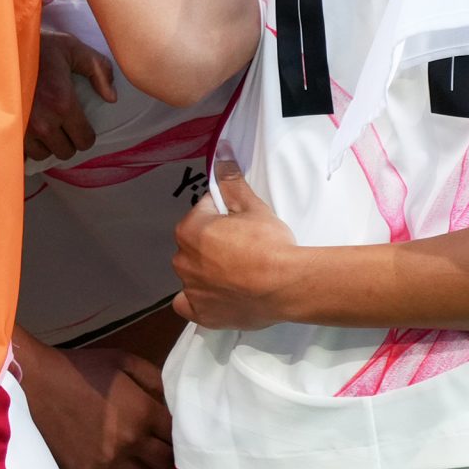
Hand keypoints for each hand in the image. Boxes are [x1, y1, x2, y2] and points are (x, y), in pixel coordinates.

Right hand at [8, 336, 173, 468]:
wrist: (41, 382)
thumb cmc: (85, 368)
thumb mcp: (126, 361)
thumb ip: (155, 379)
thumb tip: (173, 400)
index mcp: (143, 411)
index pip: (175, 433)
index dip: (178, 432)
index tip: (174, 432)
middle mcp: (130, 441)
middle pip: (164, 460)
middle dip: (168, 456)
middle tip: (164, 451)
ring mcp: (108, 461)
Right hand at [25, 31, 114, 162]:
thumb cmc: (38, 46)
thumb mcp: (73, 49)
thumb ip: (99, 70)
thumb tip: (112, 98)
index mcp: (63, 103)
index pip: (85, 140)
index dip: (87, 134)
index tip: (82, 125)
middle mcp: (43, 122)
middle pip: (65, 152)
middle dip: (68, 140)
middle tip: (64, 125)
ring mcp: (22, 129)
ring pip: (43, 154)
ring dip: (47, 144)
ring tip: (46, 126)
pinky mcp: (6, 131)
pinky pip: (22, 153)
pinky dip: (28, 146)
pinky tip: (29, 132)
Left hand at [172, 169, 300, 331]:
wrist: (285, 284)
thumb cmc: (268, 243)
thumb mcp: (252, 206)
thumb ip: (231, 181)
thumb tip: (220, 154)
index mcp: (190, 231)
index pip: (202, 211)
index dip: (224, 213)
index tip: (241, 221)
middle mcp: (182, 261)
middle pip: (195, 243)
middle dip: (213, 241)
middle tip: (243, 245)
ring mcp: (190, 290)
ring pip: (193, 273)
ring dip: (207, 270)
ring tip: (237, 271)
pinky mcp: (201, 314)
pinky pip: (189, 303)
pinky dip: (199, 298)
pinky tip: (217, 294)